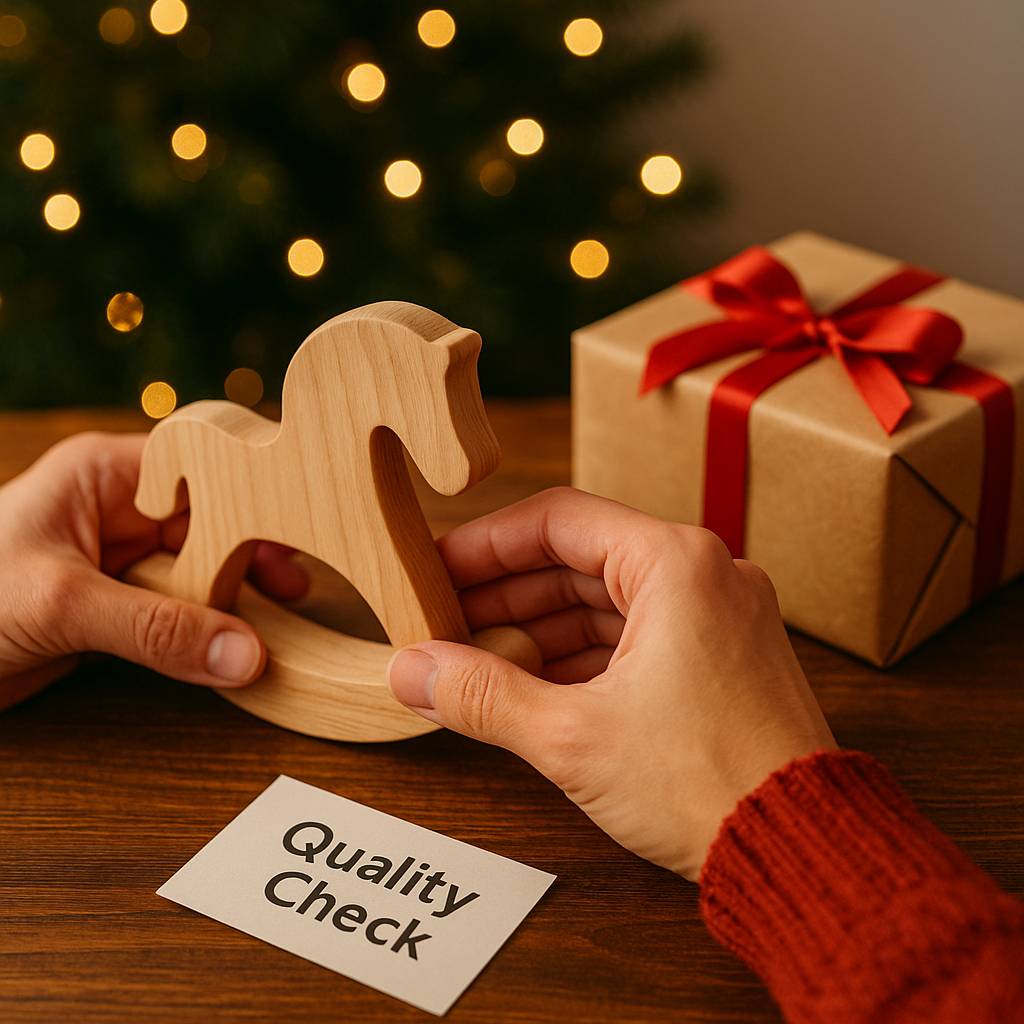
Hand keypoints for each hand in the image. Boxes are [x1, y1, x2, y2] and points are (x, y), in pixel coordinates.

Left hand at [0, 432, 307, 711]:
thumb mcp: (59, 604)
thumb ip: (156, 629)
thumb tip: (244, 655)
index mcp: (107, 476)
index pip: (203, 468)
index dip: (252, 492)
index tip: (300, 525)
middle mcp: (123, 512)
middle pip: (215, 523)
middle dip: (252, 555)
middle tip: (295, 589)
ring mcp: (125, 563)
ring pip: (206, 572)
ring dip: (236, 600)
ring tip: (282, 621)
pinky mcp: (122, 609)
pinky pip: (184, 614)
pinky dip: (212, 633)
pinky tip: (238, 647)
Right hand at [388, 487, 835, 879]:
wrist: (803, 854)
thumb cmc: (708, 783)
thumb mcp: (573, 736)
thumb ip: (482, 695)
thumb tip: (412, 670)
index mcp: (676, 563)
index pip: (557, 521)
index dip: (485, 544)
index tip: (435, 567)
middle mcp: (704, 575)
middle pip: (580, 560)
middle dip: (506, 593)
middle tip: (443, 620)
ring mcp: (717, 617)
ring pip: (605, 603)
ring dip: (538, 629)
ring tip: (475, 659)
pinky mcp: (720, 660)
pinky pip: (634, 638)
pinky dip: (580, 656)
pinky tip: (530, 684)